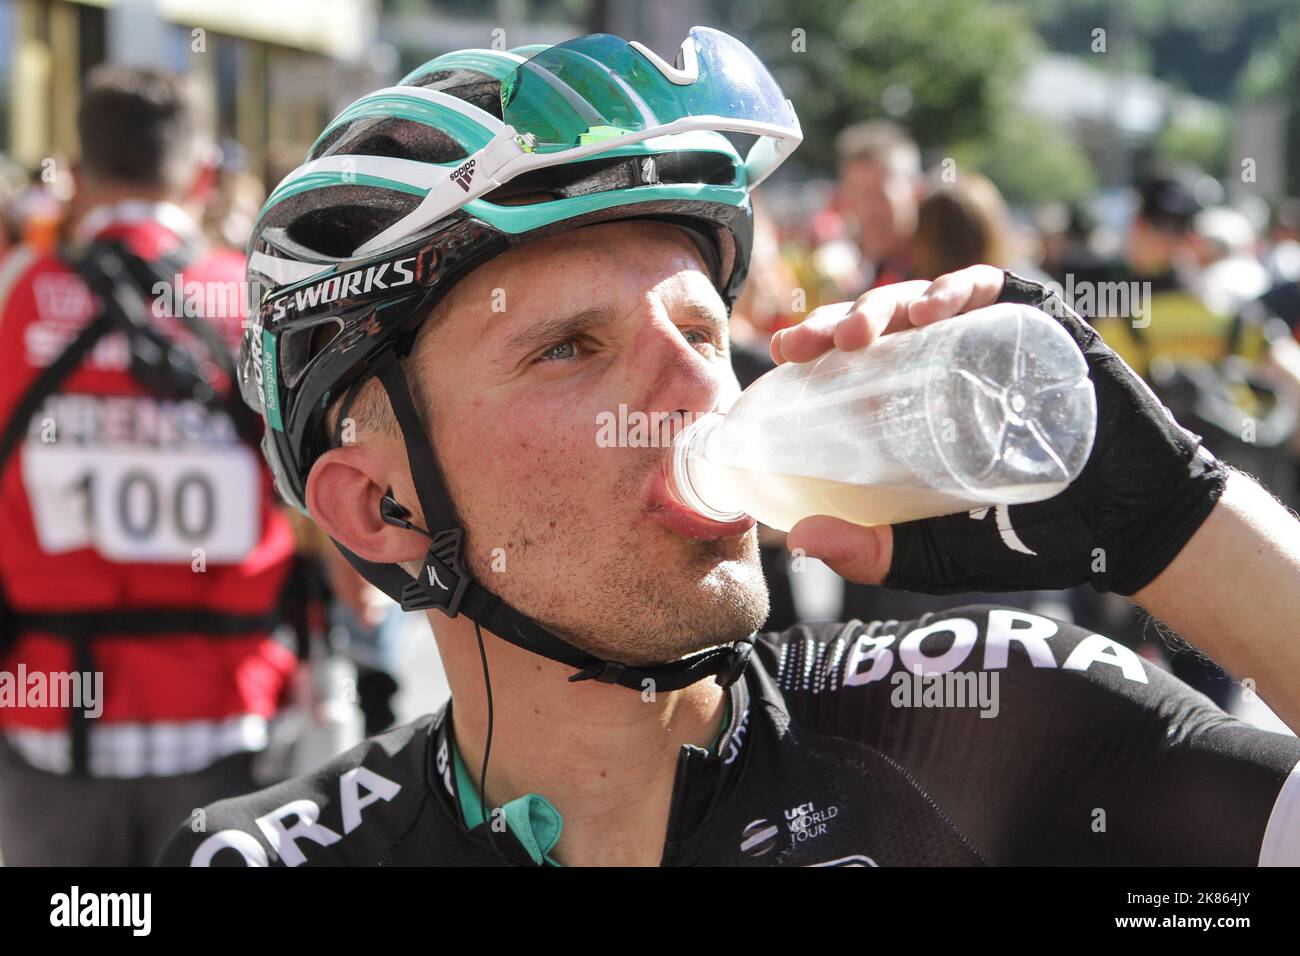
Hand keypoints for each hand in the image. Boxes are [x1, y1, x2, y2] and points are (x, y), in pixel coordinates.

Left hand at [770, 266, 1006, 585]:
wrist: (1127, 526)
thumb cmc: (1031, 536)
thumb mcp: (935, 552)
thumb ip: (875, 552)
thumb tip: (801, 541)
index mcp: (918, 403)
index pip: (855, 363)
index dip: (816, 351)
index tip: (783, 356)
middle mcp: (949, 362)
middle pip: (880, 325)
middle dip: (836, 324)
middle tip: (807, 345)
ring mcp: (993, 338)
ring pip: (923, 299)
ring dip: (884, 305)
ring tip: (858, 335)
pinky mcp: (1038, 321)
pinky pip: (991, 287)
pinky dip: (957, 289)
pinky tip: (930, 310)